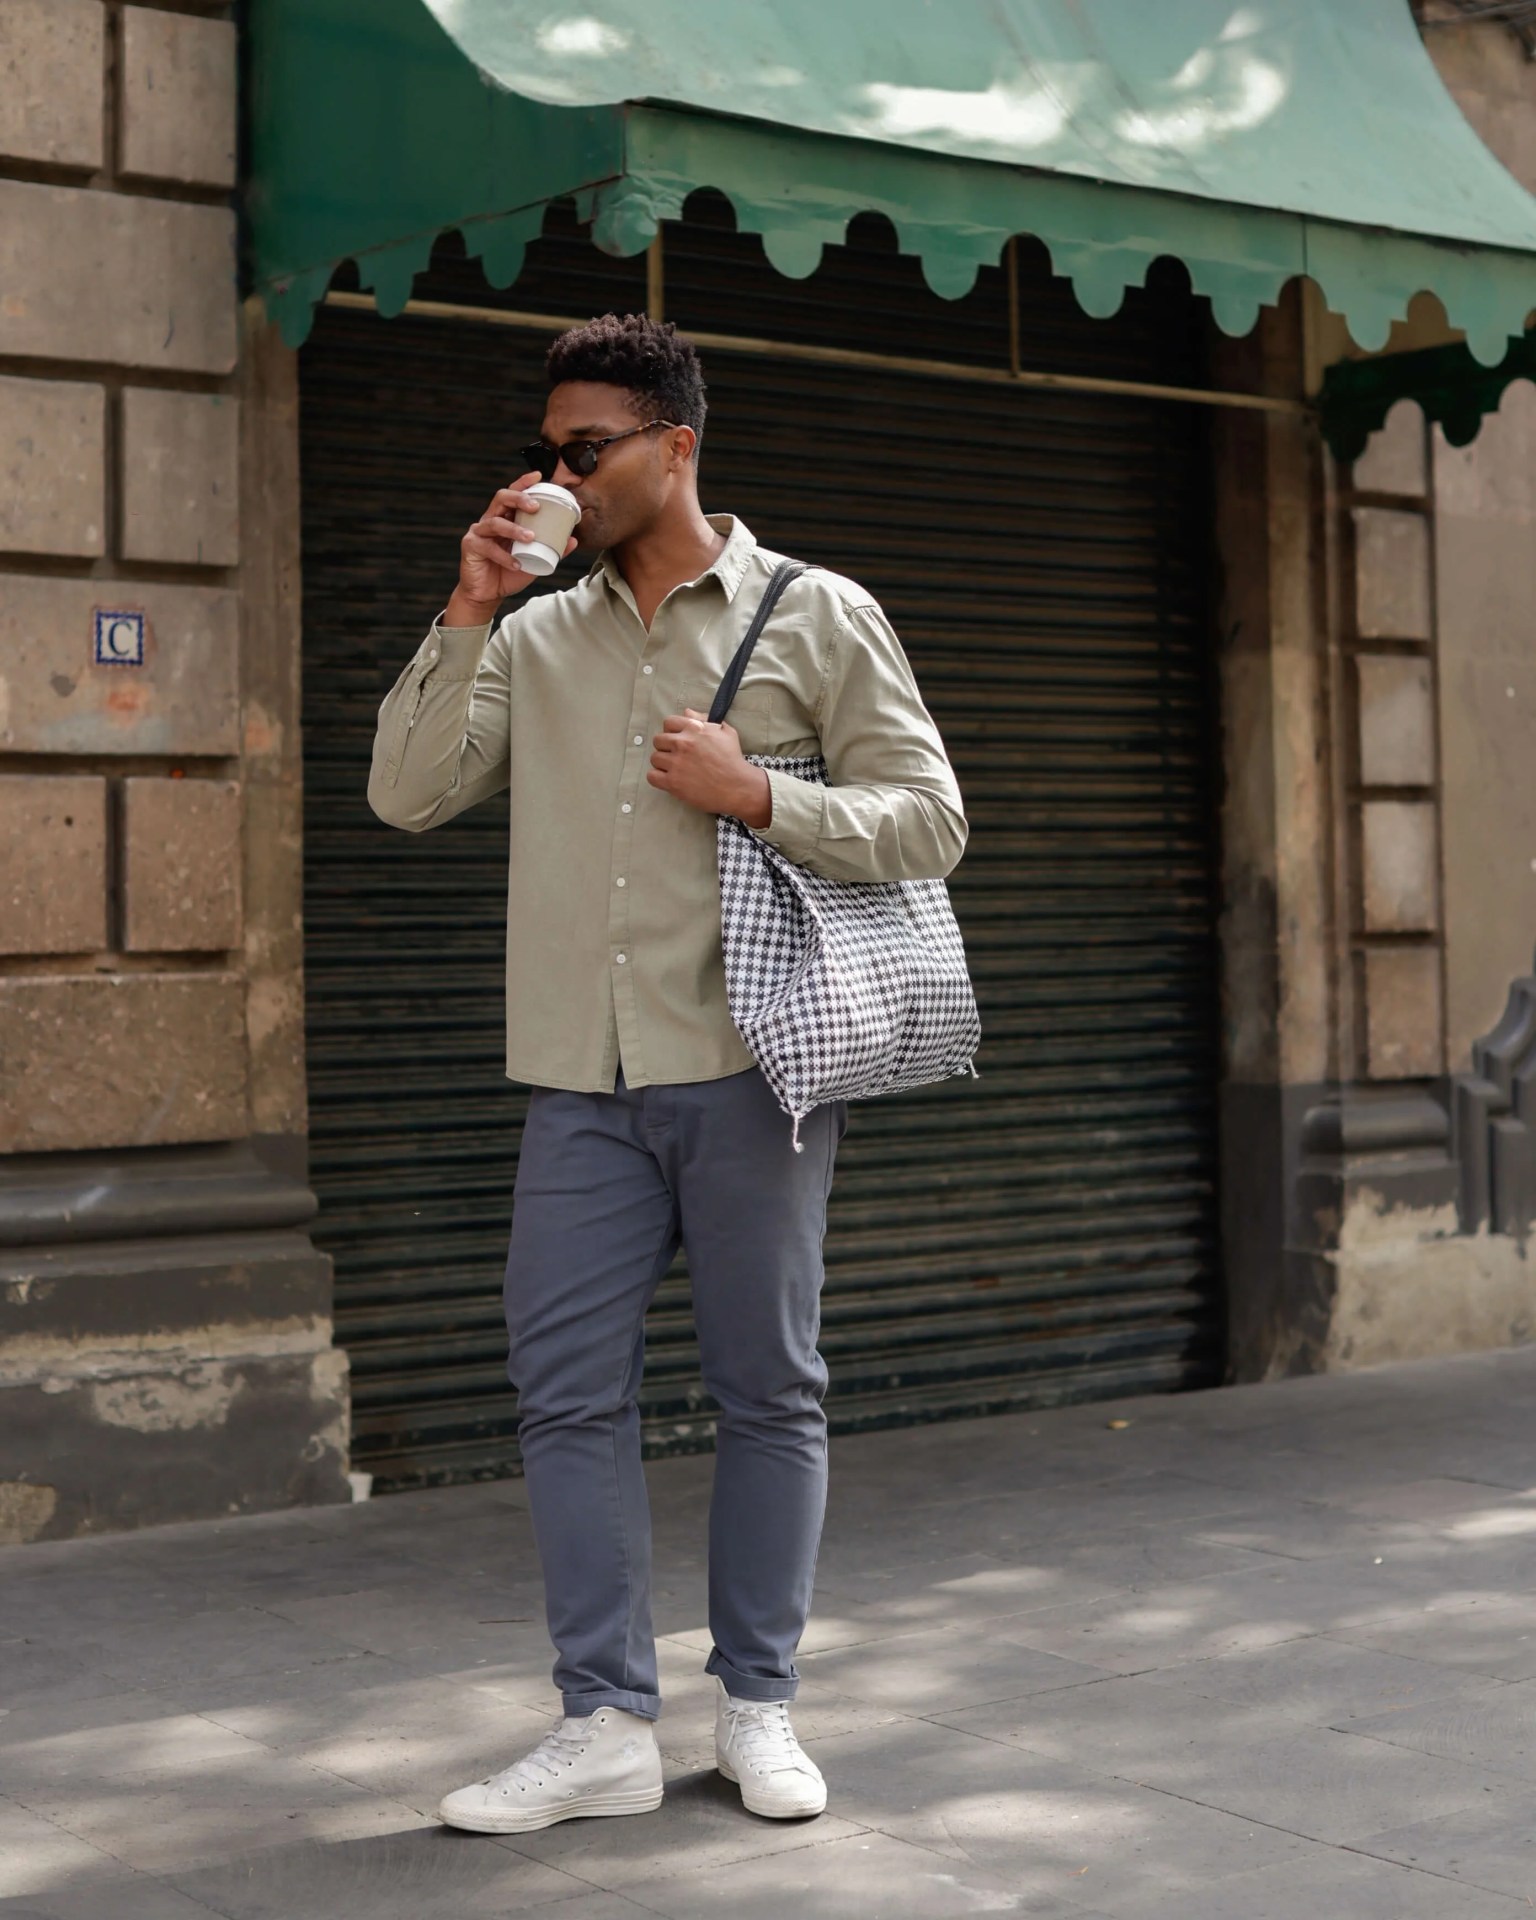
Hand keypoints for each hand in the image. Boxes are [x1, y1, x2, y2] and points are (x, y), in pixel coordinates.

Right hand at [445, 472, 577, 622]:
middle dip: (518, 498)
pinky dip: (504, 556)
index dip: (523, 483)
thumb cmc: (508, 573)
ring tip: (530, 537)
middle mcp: (490, 520)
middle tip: (536, 506)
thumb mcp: (534, 560)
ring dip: (514, 529)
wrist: (487, 594)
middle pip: (501, 498)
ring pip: (495, 522)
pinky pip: (488, 547)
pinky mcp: (471, 546)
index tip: (538, 476)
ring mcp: (479, 532)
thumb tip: (573, 540)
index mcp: (505, 518)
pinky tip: (516, 564)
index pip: (513, 495)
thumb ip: (551, 549)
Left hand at [648, 710, 771, 825]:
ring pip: (654, 758)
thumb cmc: (733, 759)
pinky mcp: (673, 782)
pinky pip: (652, 776)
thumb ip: (704, 719)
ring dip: (662, 763)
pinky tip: (668, 779)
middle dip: (666, 747)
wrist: (738, 786)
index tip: (677, 739)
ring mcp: (676, 763)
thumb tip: (687, 712)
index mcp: (694, 728)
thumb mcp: (725, 732)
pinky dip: (658, 778)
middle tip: (676, 755)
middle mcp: (682, 743)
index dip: (671, 730)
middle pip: (658, 740)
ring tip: (674, 768)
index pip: (668, 722)